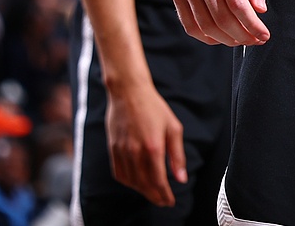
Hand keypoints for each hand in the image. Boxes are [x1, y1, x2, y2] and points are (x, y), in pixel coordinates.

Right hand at [105, 80, 186, 206]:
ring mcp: (121, 151)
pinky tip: (137, 182)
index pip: (158, 181)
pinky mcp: (112, 149)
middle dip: (155, 196)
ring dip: (142, 191)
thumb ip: (177, 155)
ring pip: (131, 181)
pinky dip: (129, 182)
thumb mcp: (173, 128)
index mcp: (153, 147)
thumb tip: (181, 178)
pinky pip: (119, 173)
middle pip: (144, 185)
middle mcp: (135, 152)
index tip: (170, 201)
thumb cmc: (154, 108)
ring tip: (152, 192)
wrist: (128, 92)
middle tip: (164, 201)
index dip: (164, 194)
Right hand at [168, 0, 268, 45]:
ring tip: (242, 40)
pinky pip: (189, 24)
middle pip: (222, 18)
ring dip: (226, 39)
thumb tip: (261, 9)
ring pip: (206, 25)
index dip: (252, 24)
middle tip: (256, 39)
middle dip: (242, 35)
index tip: (264, 34)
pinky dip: (206, 36)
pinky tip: (221, 37)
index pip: (238, 4)